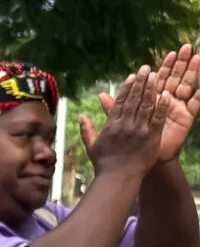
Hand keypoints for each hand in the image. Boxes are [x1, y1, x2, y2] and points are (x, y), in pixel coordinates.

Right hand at [84, 59, 183, 178]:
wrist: (118, 178)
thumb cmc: (104, 164)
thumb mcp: (92, 145)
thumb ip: (87, 129)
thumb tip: (81, 115)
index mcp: (111, 125)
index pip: (119, 102)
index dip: (126, 88)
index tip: (132, 76)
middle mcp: (125, 125)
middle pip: (133, 99)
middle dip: (140, 83)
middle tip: (146, 68)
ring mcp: (139, 130)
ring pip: (146, 105)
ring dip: (151, 89)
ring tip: (156, 76)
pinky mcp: (151, 137)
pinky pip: (158, 119)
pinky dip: (162, 106)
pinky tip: (166, 95)